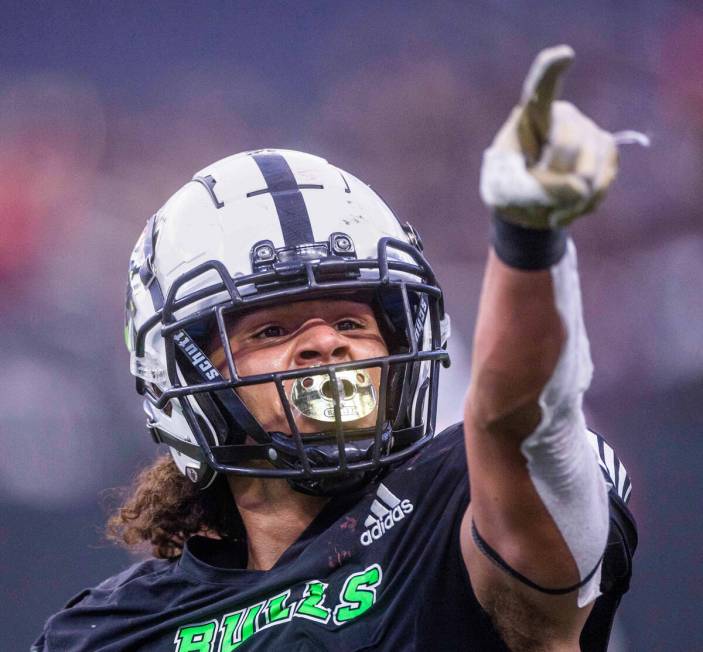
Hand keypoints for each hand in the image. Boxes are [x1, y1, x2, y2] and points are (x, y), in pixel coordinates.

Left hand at [480, 45, 620, 228]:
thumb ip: (534, 188)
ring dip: (568, 199)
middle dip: (551, 179)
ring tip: (549, 207)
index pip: (540, 90)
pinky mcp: (607, 152)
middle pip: (566, 146)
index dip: (550, 72)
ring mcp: (589, 131)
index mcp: (530, 117)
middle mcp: (564, 116)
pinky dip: (586, 204)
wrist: (529, 206)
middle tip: (535, 192)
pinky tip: (568, 208)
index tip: (564, 56)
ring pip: (588, 169)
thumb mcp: (505, 193)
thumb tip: (580, 187)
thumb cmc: (509, 191)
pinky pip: (603, 181)